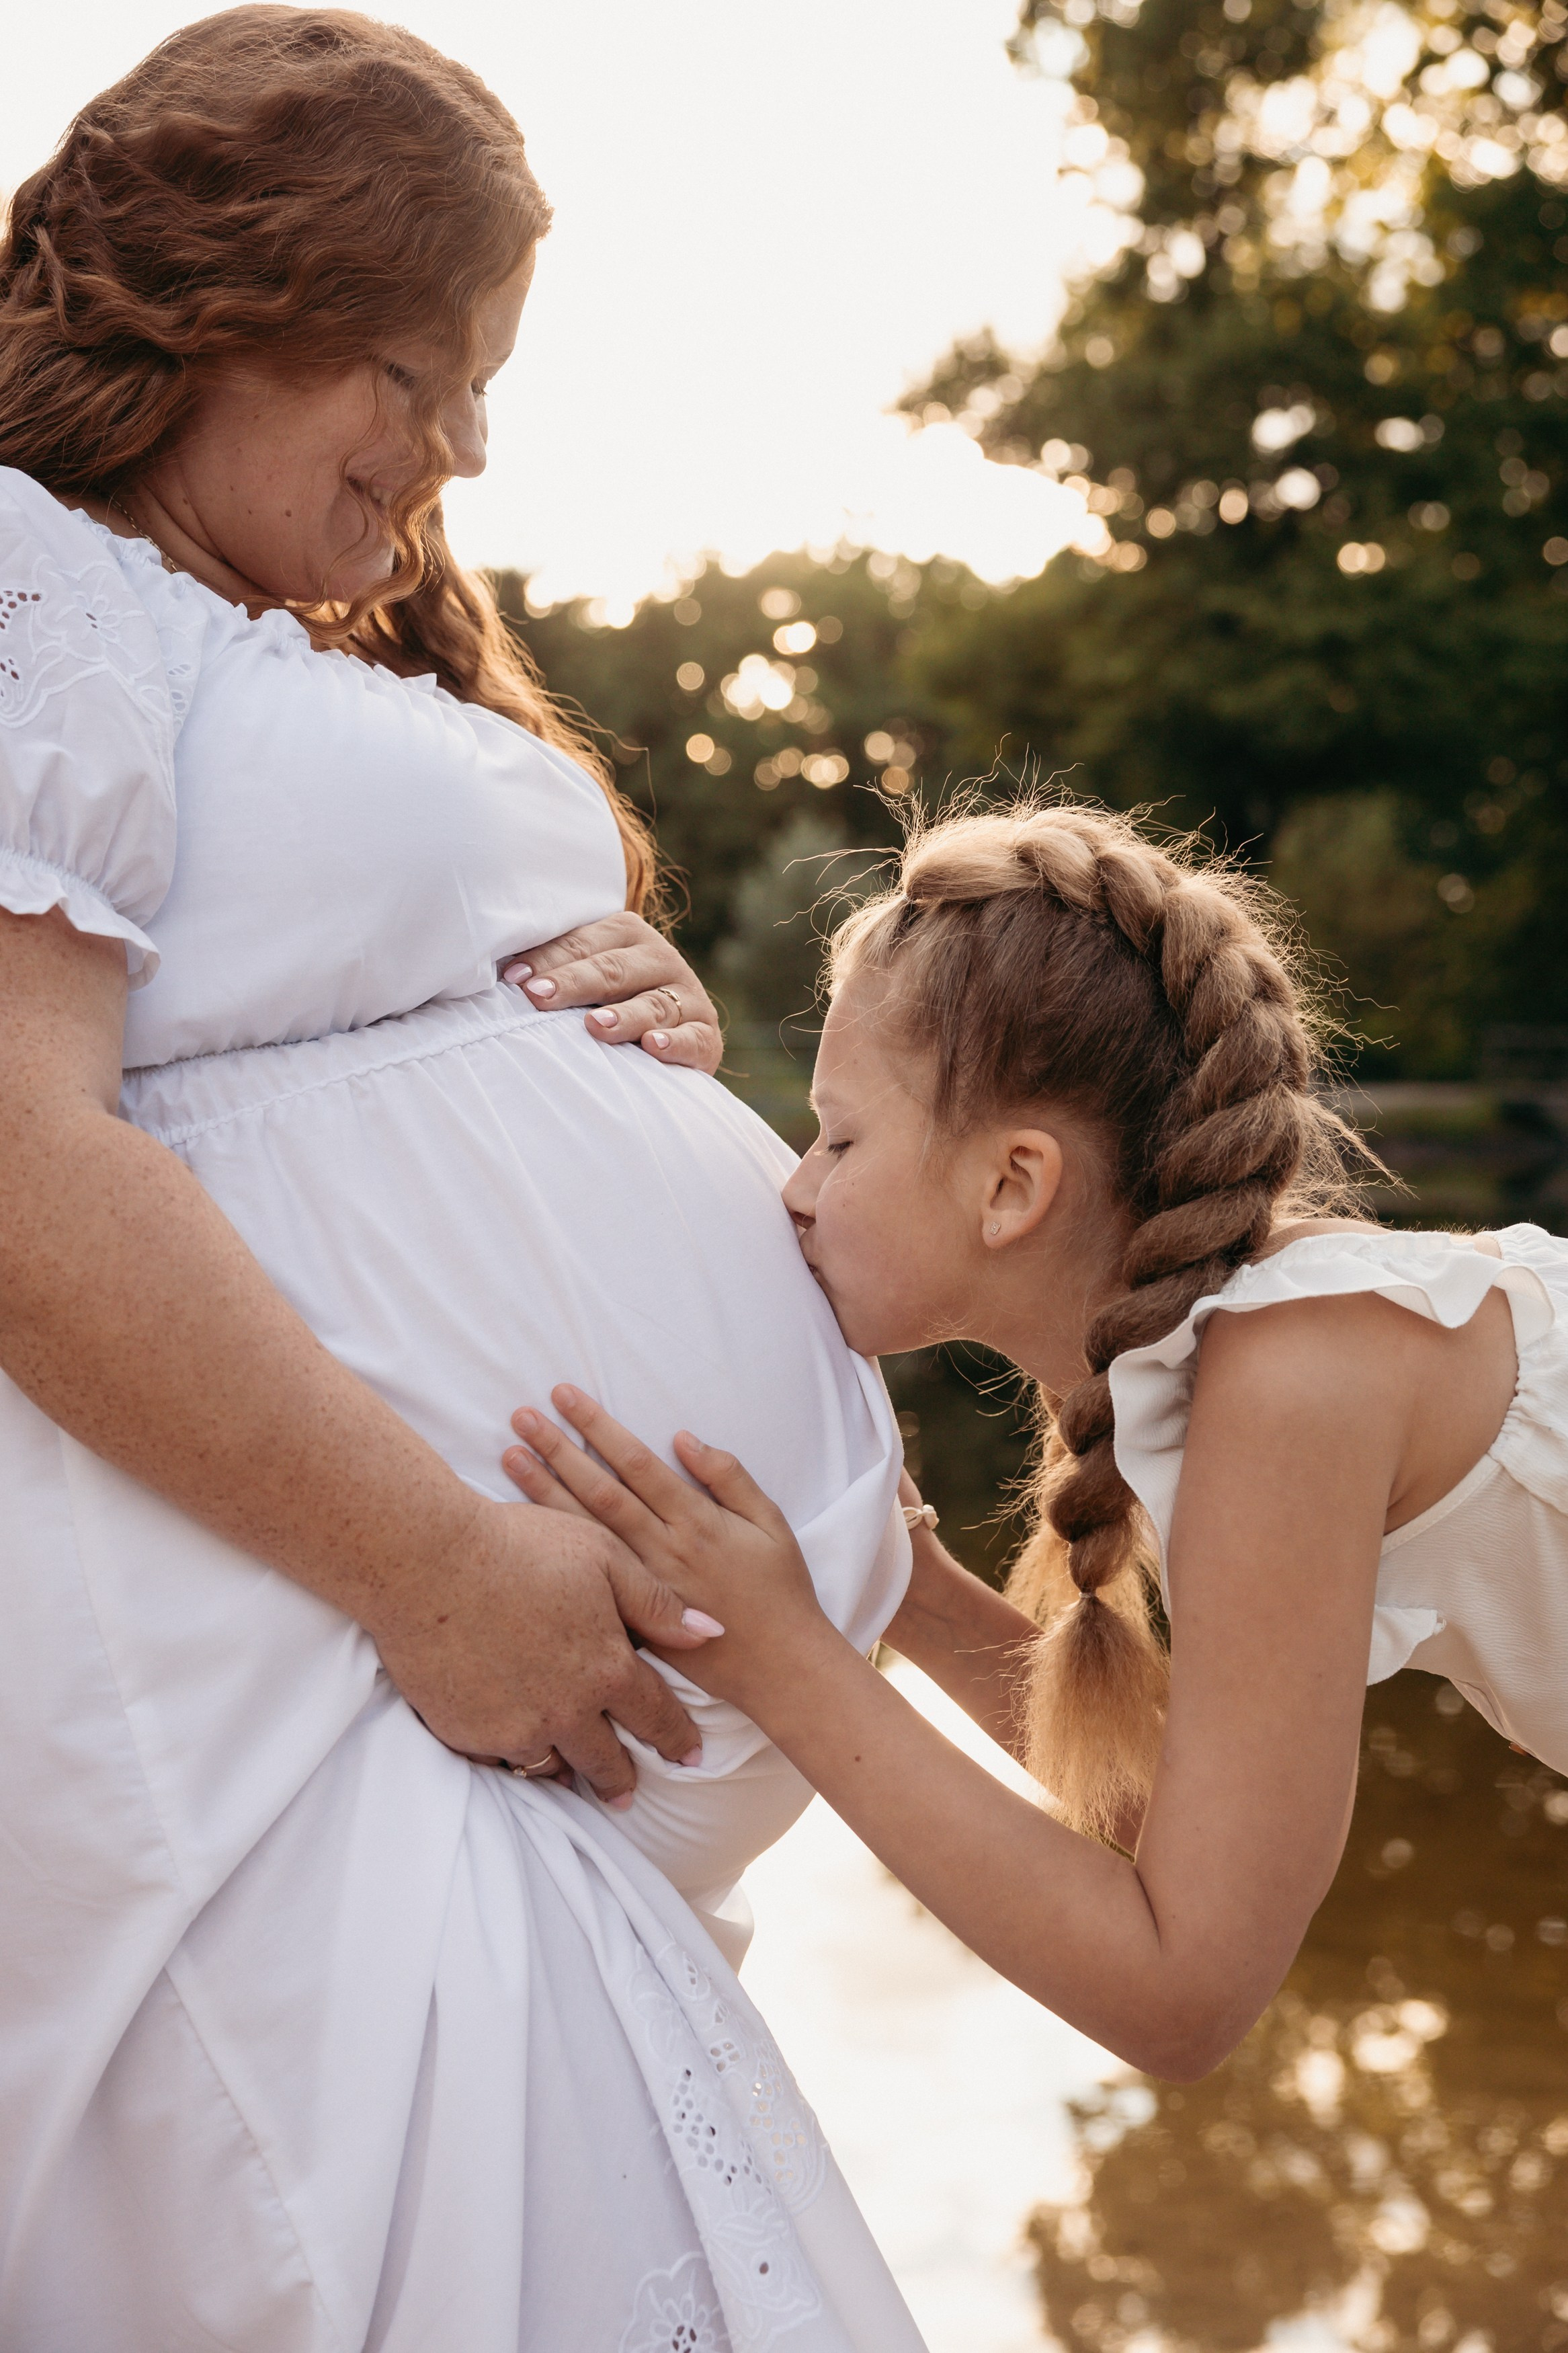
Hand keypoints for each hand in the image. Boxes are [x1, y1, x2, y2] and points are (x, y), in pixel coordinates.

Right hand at [368, 1496, 716, 1805]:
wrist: (428, 1561)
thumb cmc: (520, 1545)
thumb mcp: (603, 1557)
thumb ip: (657, 1603)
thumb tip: (710, 1633)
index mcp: (606, 1669)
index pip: (655, 1717)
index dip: (677, 1740)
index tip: (690, 1758)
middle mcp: (565, 1710)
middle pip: (605, 1761)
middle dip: (621, 1780)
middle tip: (627, 1795)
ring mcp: (514, 1727)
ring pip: (550, 1766)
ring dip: (566, 1770)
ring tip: (570, 1773)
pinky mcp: (465, 1733)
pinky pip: (497, 1760)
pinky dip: (510, 1757)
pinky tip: (513, 1748)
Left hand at [502, 913, 721, 1073]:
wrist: (669, 1038)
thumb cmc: (607, 1004)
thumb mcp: (584, 979)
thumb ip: (553, 971)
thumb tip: (500, 978)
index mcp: (625, 934)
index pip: (581, 945)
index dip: (547, 961)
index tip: (513, 981)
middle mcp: (659, 959)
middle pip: (613, 970)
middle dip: (575, 983)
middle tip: (540, 997)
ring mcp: (686, 997)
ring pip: (653, 1004)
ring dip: (624, 1016)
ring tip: (595, 1027)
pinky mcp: (706, 1035)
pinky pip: (693, 1038)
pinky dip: (675, 1042)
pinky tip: (653, 1046)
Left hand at [502, 1386, 831, 1711]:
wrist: (780, 1669)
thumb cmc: (780, 1589)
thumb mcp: (770, 1523)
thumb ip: (729, 1477)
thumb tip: (683, 1438)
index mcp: (694, 1522)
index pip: (635, 1463)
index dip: (597, 1427)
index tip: (564, 1396)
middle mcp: (660, 1551)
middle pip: (598, 1491)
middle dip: (557, 1450)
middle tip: (521, 1416)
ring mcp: (641, 1587)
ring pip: (584, 1530)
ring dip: (545, 1491)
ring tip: (510, 1456)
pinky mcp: (631, 1620)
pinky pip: (588, 1576)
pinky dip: (558, 1548)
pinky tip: (528, 1526)